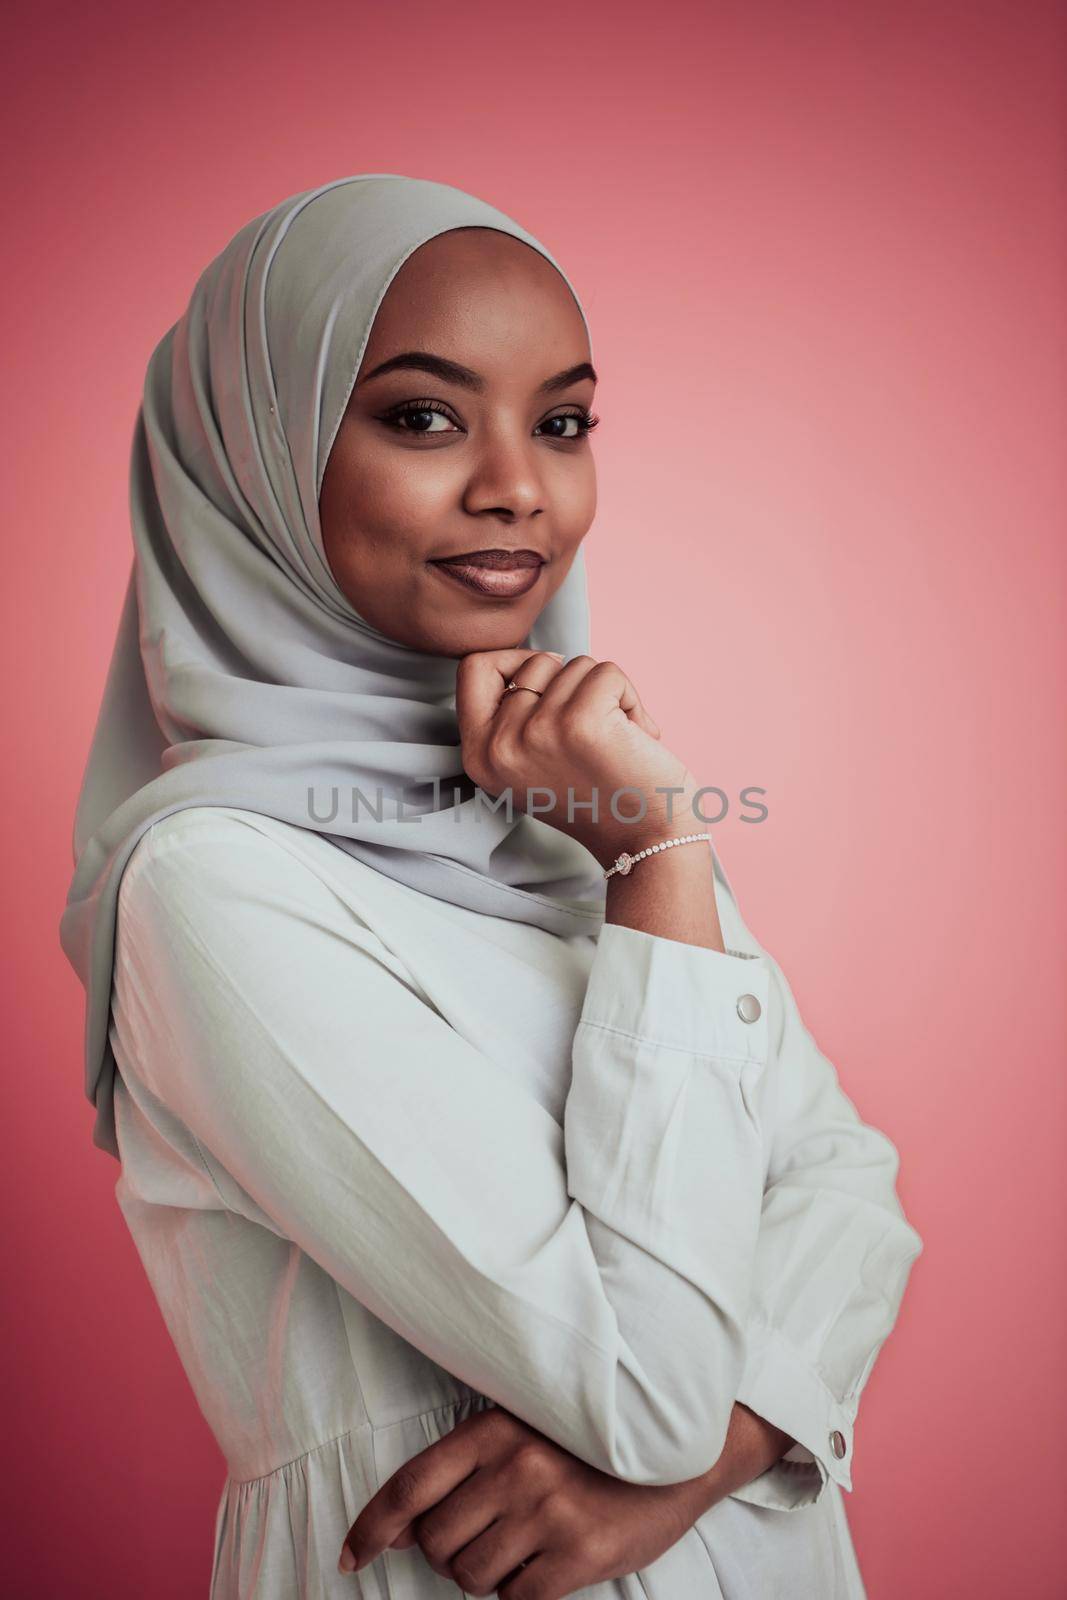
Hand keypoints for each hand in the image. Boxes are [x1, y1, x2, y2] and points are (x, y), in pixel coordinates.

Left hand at [339, 1407, 710, 1596]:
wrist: (678, 1448)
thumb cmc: (587, 1441)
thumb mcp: (520, 1433)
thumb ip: (460, 1472)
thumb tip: (399, 1527)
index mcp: (494, 1429)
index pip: (411, 1485)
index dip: (371, 1526)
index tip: (349, 1555)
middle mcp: (516, 1468)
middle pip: (437, 1543)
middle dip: (447, 1555)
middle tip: (481, 1539)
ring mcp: (549, 1512)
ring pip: (471, 1578)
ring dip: (484, 1576)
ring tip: (520, 1547)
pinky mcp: (580, 1555)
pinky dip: (519, 1593)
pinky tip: (544, 1564)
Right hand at [456, 648, 703, 865]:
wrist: (645, 843)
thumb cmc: (597, 798)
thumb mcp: (530, 765)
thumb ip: (516, 720)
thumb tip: (542, 658)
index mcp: (479, 756)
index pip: (473, 668)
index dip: (513, 661)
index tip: (549, 684)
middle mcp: (499, 746)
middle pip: (534, 662)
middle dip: (572, 684)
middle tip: (592, 730)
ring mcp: (536, 732)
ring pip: (576, 665)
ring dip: (606, 695)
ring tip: (615, 741)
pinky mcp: (580, 722)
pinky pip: (607, 672)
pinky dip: (631, 697)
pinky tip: (635, 736)